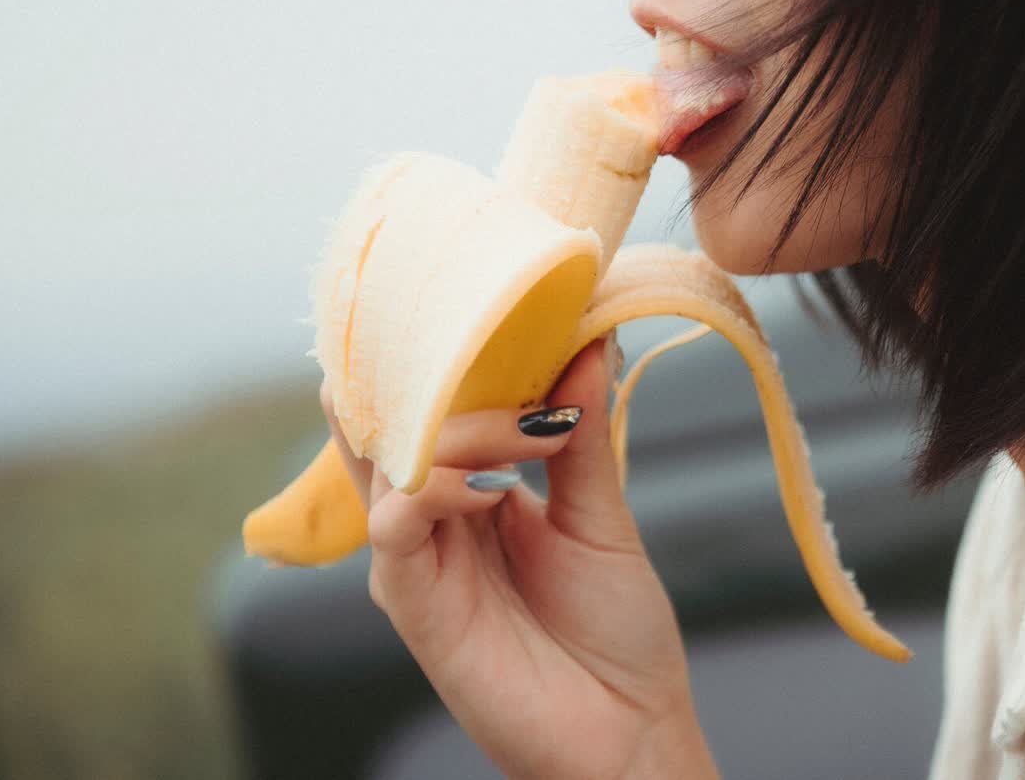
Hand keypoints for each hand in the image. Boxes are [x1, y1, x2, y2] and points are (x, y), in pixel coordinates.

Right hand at [320, 334, 719, 779]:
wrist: (631, 732)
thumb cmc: (616, 634)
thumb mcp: (602, 512)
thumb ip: (582, 429)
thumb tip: (589, 334)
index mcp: (472, 491)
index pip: (435, 402)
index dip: (453, 348)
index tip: (499, 291)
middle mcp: (433, 519)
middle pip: (396, 420)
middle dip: (434, 368)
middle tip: (483, 322)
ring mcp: (417, 561)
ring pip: (393, 461)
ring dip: (458, 427)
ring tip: (526, 425)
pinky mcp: (414, 606)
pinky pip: (396, 527)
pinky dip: (437, 488)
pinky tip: (490, 487)